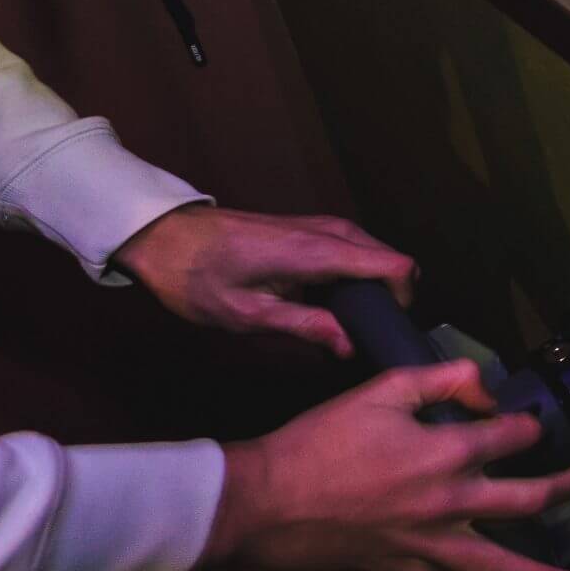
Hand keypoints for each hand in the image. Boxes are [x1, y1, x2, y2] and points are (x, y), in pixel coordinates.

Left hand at [114, 206, 414, 356]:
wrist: (166, 236)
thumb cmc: (199, 277)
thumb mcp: (249, 315)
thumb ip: (306, 327)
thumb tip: (349, 345)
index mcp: (318, 252)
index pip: (394, 265)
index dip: (404, 299)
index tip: (387, 330)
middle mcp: (328, 231)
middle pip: (390, 257)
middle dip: (392, 295)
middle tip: (367, 335)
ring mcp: (320, 224)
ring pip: (373, 251)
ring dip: (373, 284)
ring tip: (350, 324)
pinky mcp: (309, 227)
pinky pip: (352, 248)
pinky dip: (356, 273)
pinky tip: (331, 303)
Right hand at [207, 359, 569, 570]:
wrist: (264, 502)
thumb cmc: (320, 442)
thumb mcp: (382, 389)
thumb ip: (441, 379)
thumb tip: (484, 386)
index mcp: (445, 452)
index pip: (509, 438)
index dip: (528, 426)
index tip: (536, 424)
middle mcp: (448, 502)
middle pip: (522, 501)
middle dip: (559, 490)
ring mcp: (426, 544)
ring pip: (494, 564)